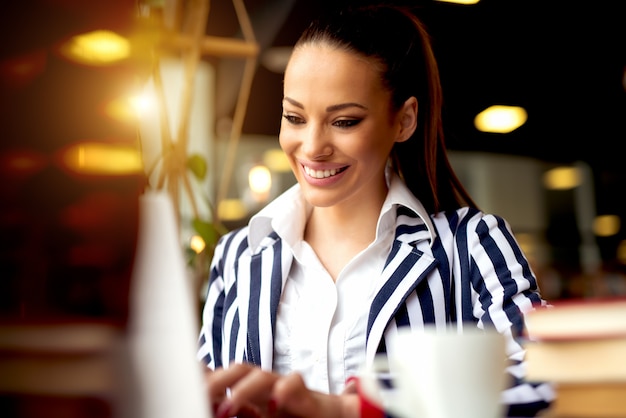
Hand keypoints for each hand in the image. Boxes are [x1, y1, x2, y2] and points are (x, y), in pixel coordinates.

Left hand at [205, 363, 358, 417]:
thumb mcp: (255, 417)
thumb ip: (233, 409)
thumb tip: (208, 405)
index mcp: (247, 391)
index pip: (224, 375)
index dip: (205, 373)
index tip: (185, 380)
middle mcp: (263, 384)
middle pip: (238, 369)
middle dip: (217, 380)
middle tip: (198, 396)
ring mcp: (283, 386)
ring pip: (262, 374)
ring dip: (242, 389)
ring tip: (226, 409)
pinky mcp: (305, 394)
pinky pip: (294, 382)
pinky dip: (283, 390)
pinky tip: (272, 406)